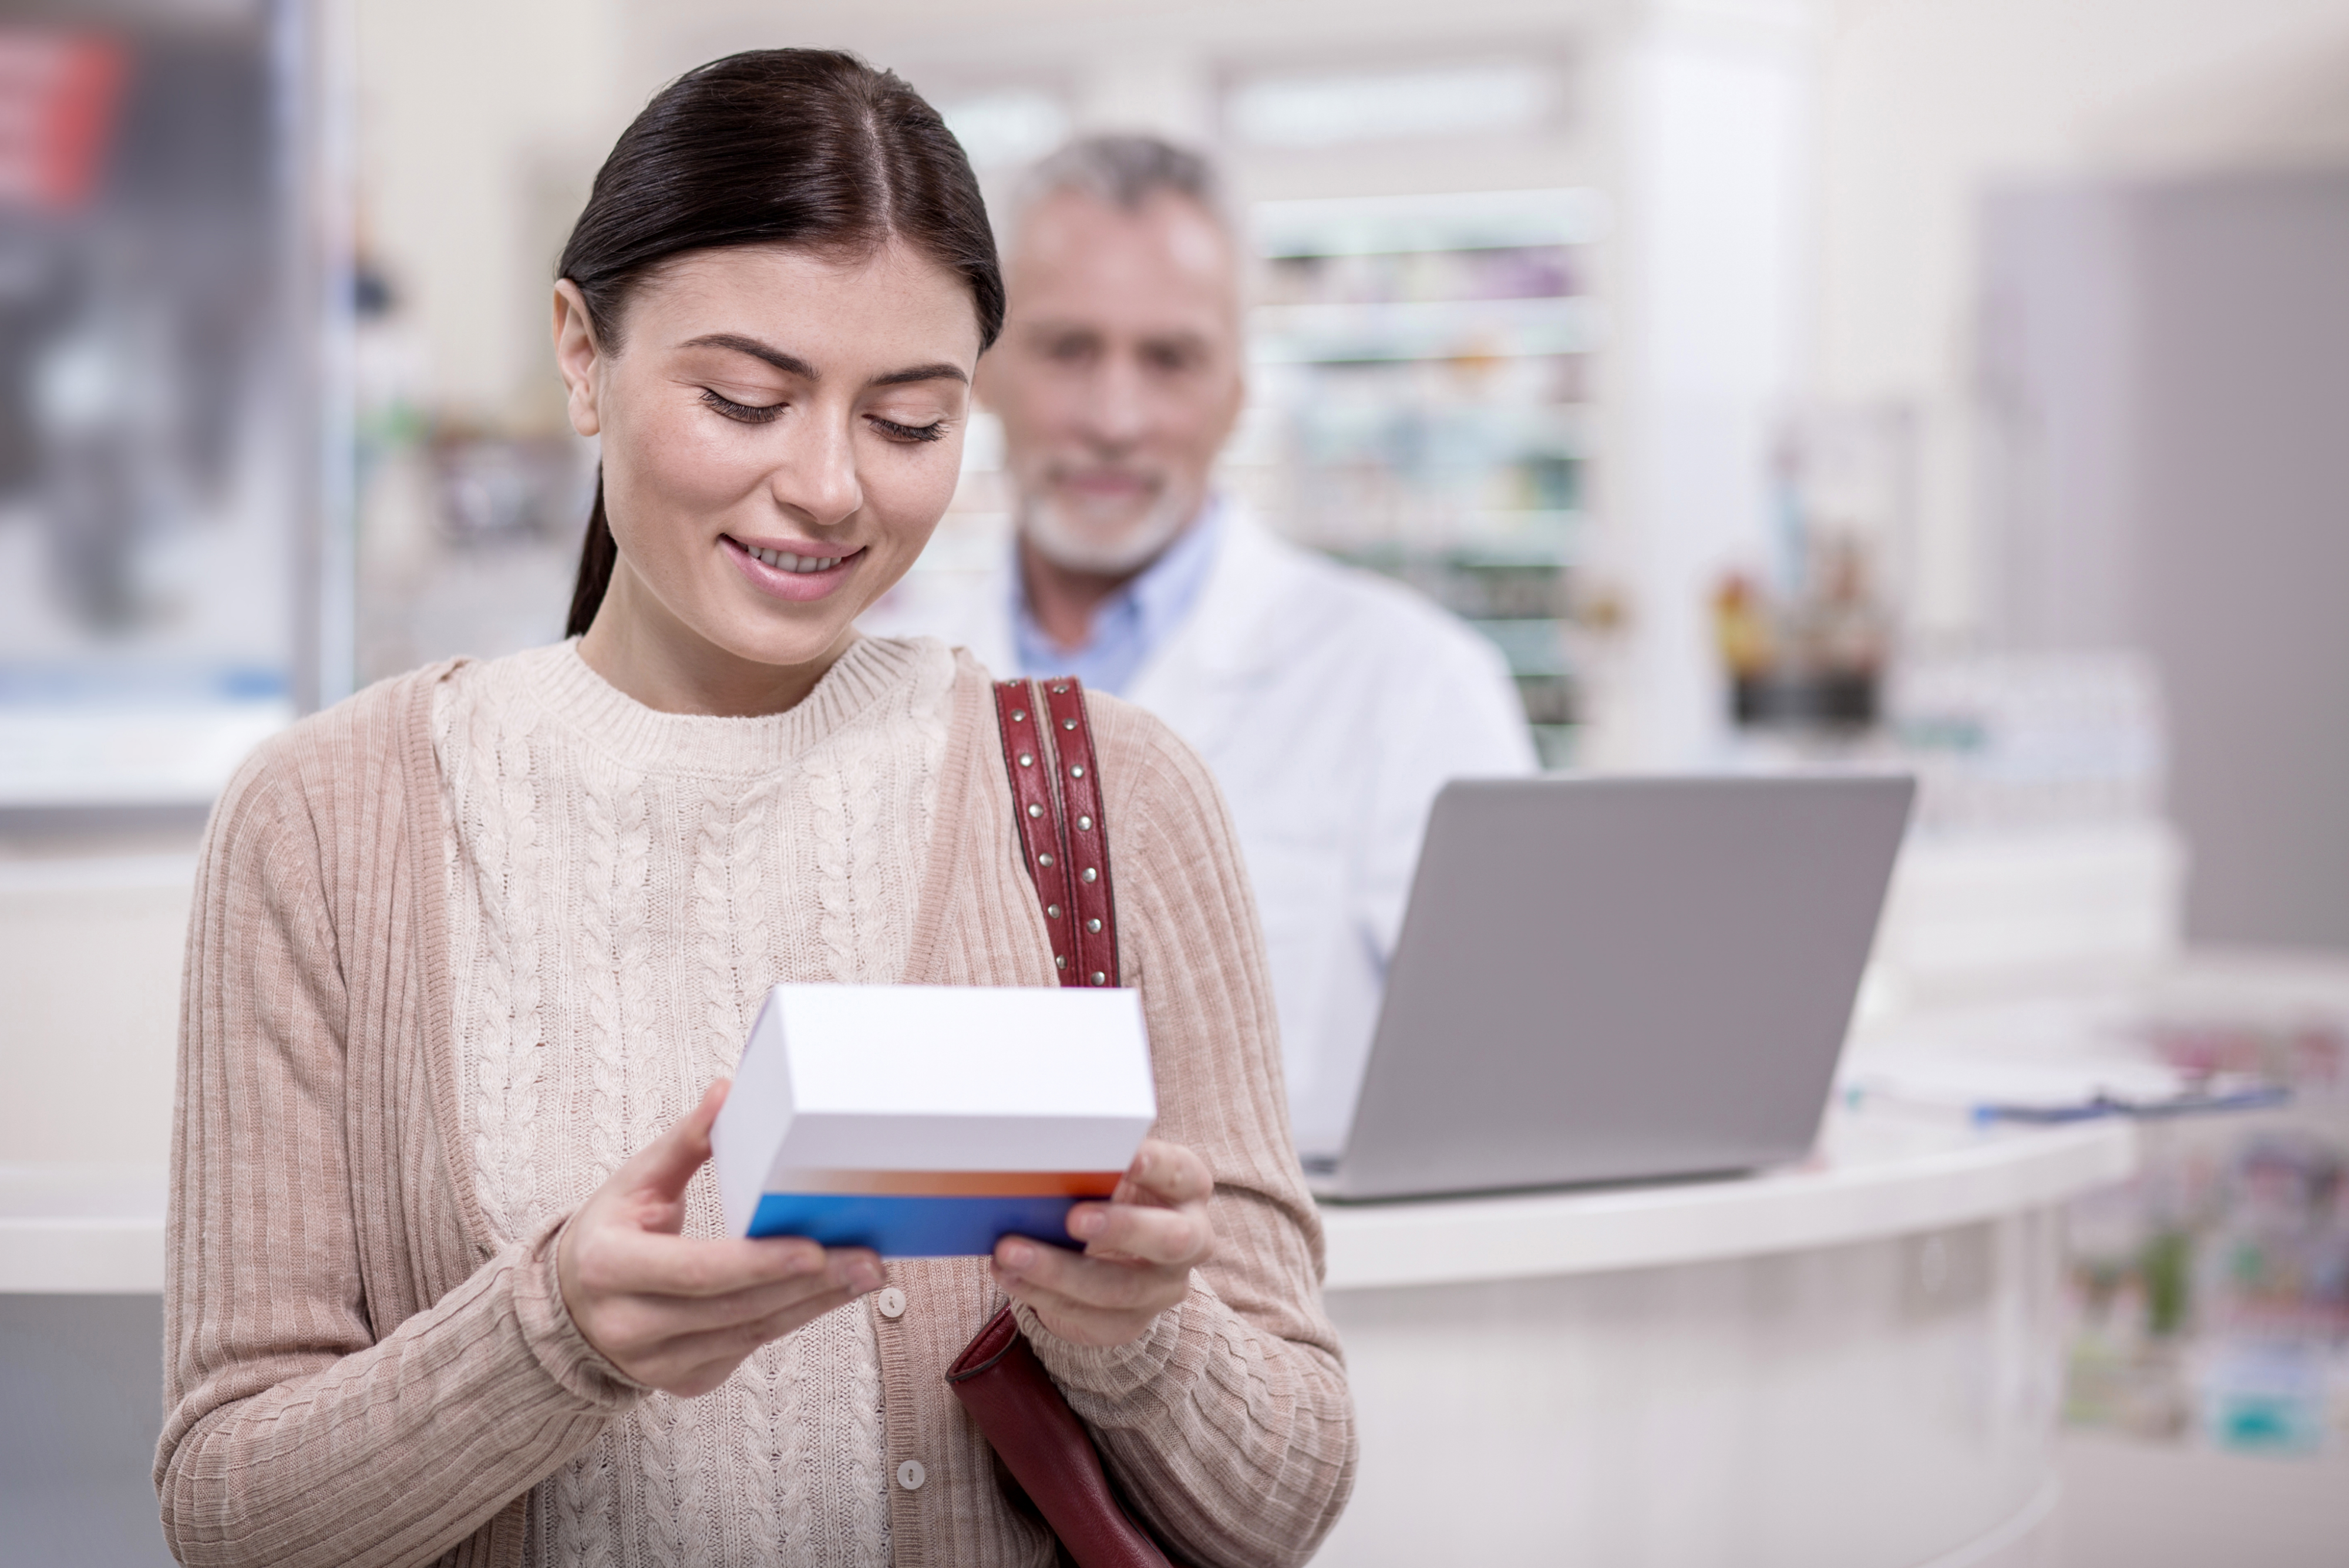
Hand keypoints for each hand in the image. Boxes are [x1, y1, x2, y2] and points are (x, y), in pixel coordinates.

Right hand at [557, 1080, 882, 1396]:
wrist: (569, 1304)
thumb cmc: (611, 1231)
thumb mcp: (636, 1182)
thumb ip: (685, 1141)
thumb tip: (727, 1092)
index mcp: (609, 1266)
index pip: (693, 1270)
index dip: (756, 1263)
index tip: (813, 1250)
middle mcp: (627, 1325)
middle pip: (733, 1307)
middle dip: (808, 1284)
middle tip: (866, 1259)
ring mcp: (654, 1362)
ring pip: (750, 1334)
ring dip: (814, 1304)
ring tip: (865, 1274)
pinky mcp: (682, 1381)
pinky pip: (748, 1349)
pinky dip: (792, 1319)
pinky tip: (829, 1294)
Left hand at [991, 1138, 1214, 1348]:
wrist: (1113, 1257)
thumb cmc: (1109, 1195)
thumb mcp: (1110, 1174)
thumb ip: (1093, 1164)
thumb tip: (1044, 1153)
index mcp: (1187, 1189)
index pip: (1182, 1173)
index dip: (1158, 1166)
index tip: (1128, 1157)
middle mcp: (1190, 1240)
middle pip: (1170, 1240)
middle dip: (1122, 1228)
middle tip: (1073, 1218)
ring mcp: (1164, 1288)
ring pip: (1119, 1288)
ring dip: (1059, 1271)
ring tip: (1010, 1252)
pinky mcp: (1130, 1322)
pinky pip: (1087, 1316)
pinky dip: (1041, 1294)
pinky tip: (1009, 1276)